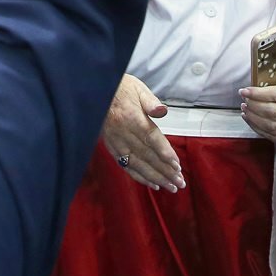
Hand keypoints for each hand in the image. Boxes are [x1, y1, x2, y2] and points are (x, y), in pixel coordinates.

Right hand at [103, 73, 184, 189]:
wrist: (95, 92)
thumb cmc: (120, 88)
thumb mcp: (137, 88)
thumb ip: (151, 101)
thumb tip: (162, 111)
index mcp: (131, 117)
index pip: (150, 138)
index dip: (164, 153)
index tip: (177, 165)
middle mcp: (123, 132)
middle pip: (146, 155)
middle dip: (164, 171)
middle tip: (180, 182)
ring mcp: (116, 142)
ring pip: (137, 164)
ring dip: (155, 177)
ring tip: (170, 187)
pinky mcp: (111, 148)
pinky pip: (126, 165)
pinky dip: (139, 177)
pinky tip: (152, 184)